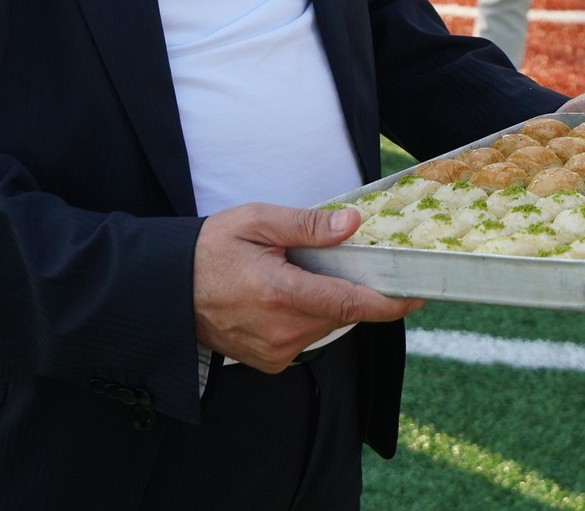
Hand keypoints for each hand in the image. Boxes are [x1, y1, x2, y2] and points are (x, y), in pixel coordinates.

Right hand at [193, 203, 420, 373]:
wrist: (167, 289)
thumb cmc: (210, 249)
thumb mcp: (257, 222)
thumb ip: (306, 225)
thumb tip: (352, 224)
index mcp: (280, 293)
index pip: (350, 303)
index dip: (389, 302)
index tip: (417, 294)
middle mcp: (281, 331)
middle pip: (342, 313)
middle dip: (354, 289)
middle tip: (352, 262)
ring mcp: (275, 351)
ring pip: (326, 326)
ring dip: (329, 302)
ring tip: (305, 274)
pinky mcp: (270, 361)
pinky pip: (307, 338)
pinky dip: (309, 316)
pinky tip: (288, 295)